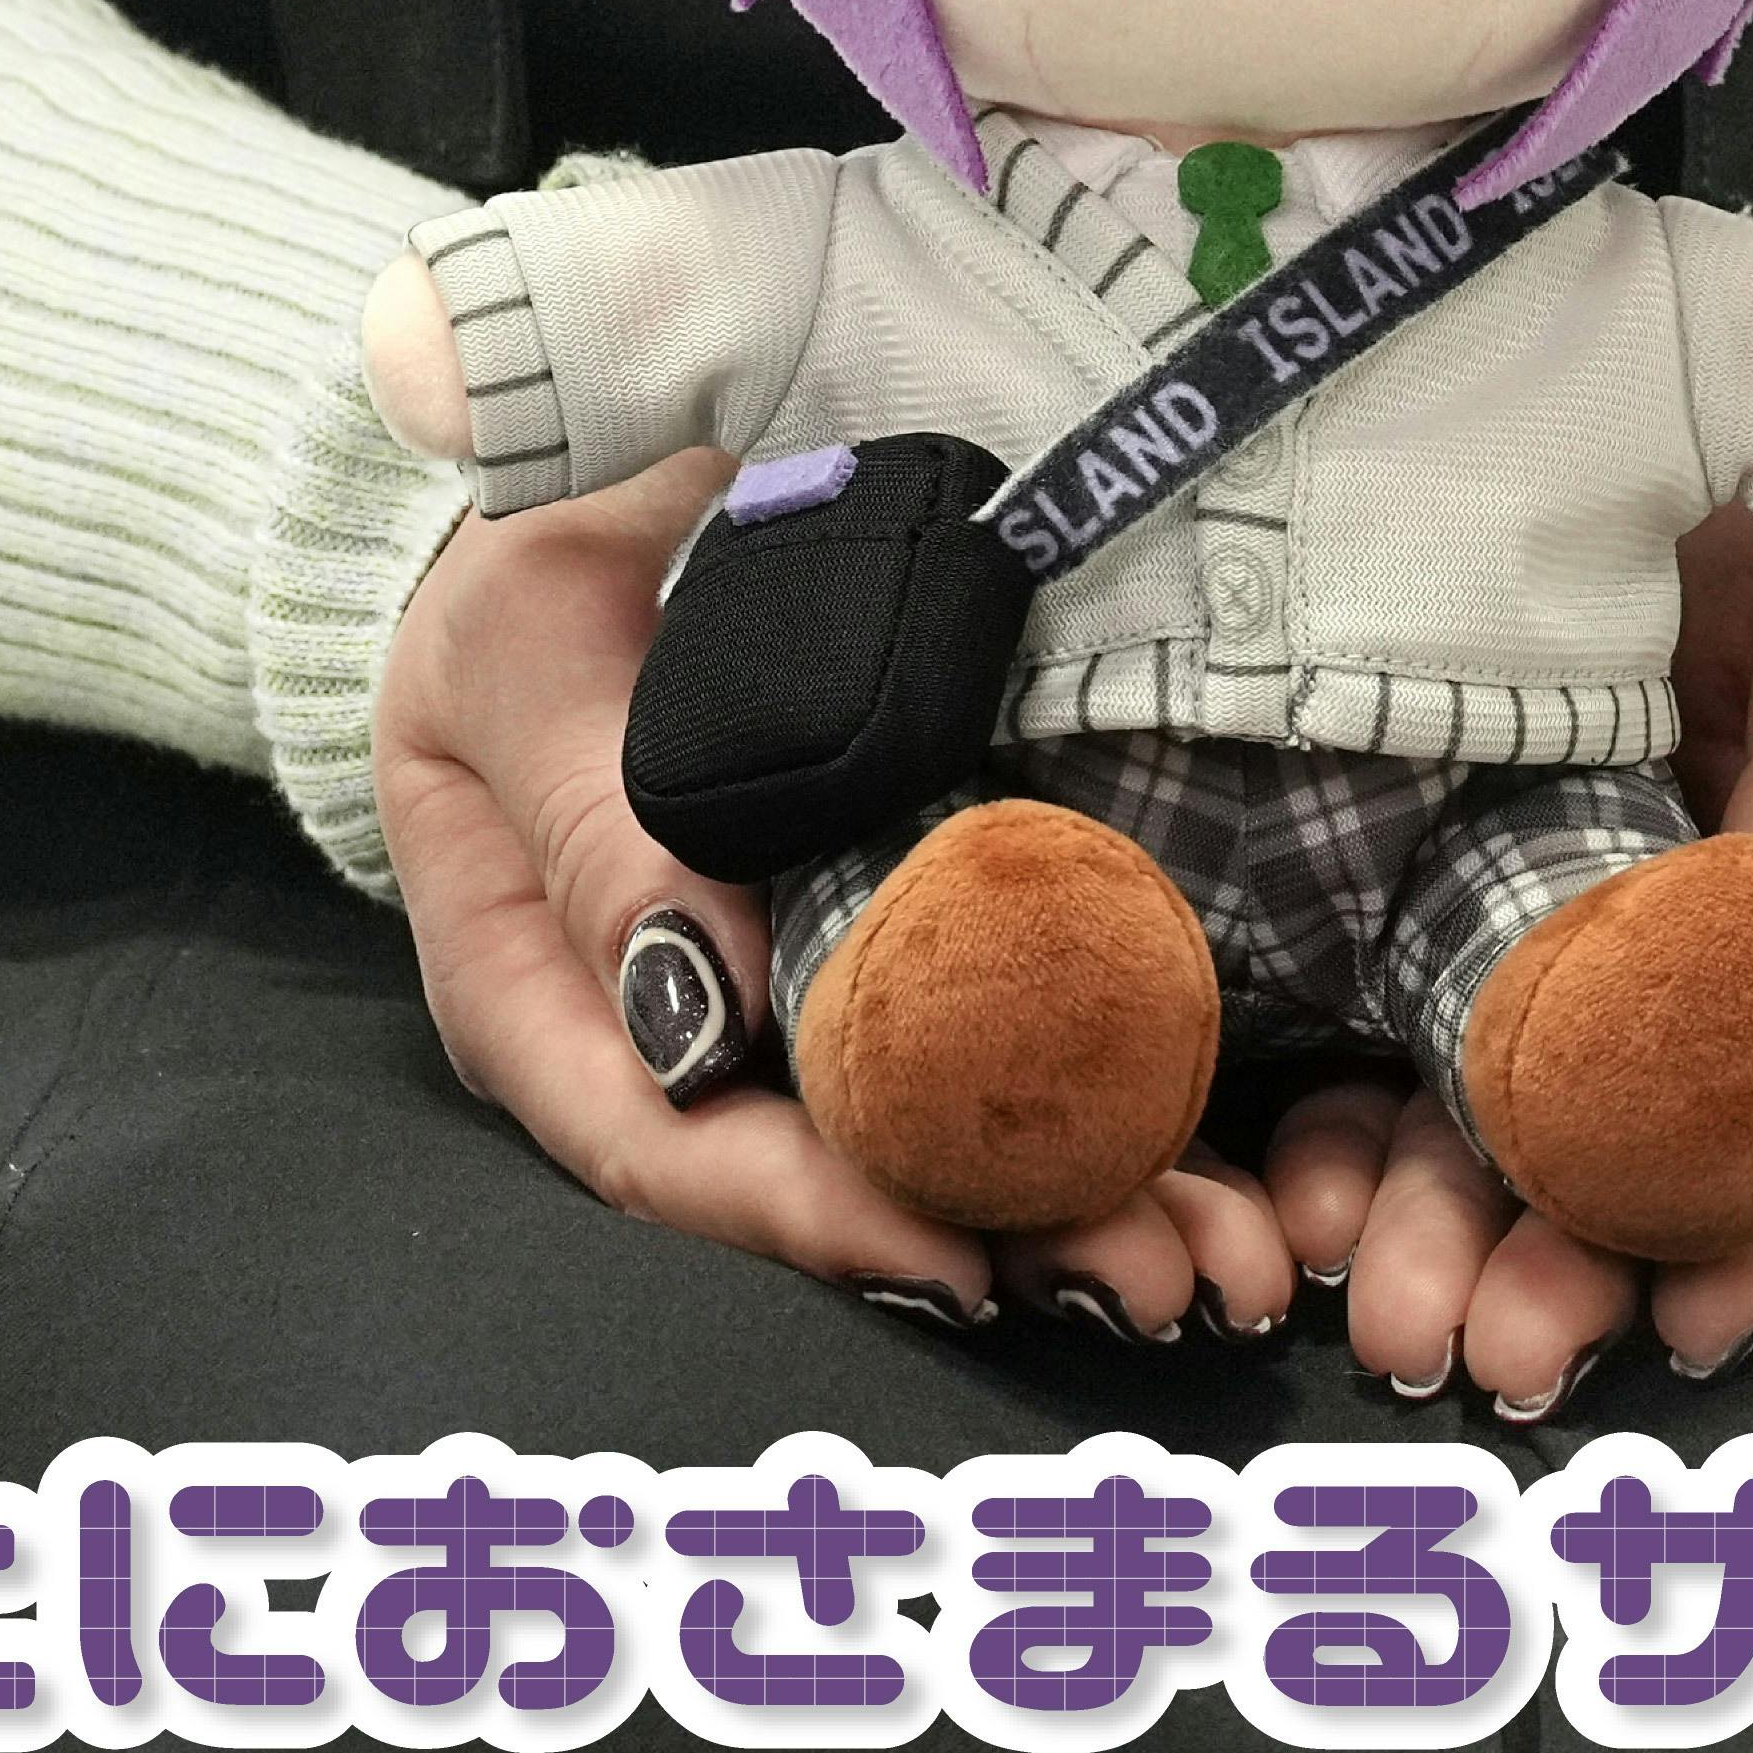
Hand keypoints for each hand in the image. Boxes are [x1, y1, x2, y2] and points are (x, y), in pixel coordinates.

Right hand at [367, 451, 1299, 1340]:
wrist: (604, 481)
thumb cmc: (542, 556)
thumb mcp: (533, 657)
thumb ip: (599, 826)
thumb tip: (698, 1019)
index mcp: (531, 988)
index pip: (660, 1147)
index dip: (810, 1215)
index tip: (957, 1251)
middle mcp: (657, 1031)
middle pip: (818, 1178)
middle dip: (995, 1234)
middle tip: (1156, 1271)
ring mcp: (783, 996)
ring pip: (926, 1137)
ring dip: (1078, 1196)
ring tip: (1221, 1242)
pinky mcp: (894, 945)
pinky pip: (991, 1044)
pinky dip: (1102, 1098)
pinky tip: (1219, 1156)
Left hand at [1263, 503, 1752, 1411]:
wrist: (1701, 431)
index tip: (1696, 1312)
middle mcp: (1733, 955)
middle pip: (1663, 1142)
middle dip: (1575, 1256)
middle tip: (1489, 1353)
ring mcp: (1594, 934)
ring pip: (1529, 1116)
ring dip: (1462, 1225)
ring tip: (1393, 1313)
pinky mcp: (1467, 902)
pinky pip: (1414, 1034)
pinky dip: (1366, 1125)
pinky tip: (1308, 1192)